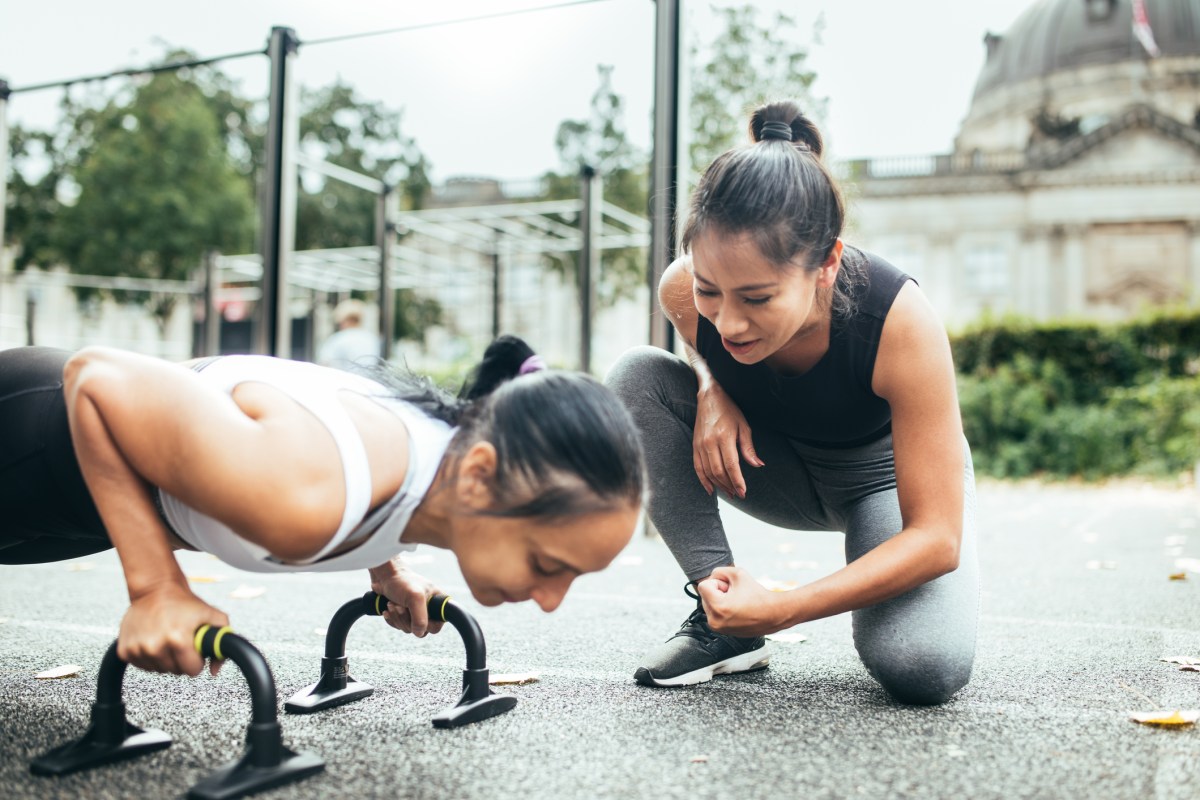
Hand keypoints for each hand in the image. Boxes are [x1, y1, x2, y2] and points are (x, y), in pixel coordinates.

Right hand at [118, 583, 229, 676]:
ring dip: (165, 659)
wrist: (155, 589)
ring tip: (167, 638)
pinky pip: (143, 666)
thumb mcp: (212, 616)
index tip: (195, 650)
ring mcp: (137, 649)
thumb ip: (222, 643)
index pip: (192, 671)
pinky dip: (150, 657)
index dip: (197, 661)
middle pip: (176, 671)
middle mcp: (155, 646)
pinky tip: (154, 640)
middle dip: (182, 660)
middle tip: (181, 641)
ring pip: (159, 670)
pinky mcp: (124, 650)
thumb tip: (215, 670)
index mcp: (178, 639)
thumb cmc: (184, 603)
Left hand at [369, 561, 444, 636]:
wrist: (384, 575)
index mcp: (438, 603)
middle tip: (399, 606)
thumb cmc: (402, 582)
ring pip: (408, 629)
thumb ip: (420, 618)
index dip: (426, 624)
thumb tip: (419, 633)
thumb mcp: (415, 598)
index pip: (437, 625)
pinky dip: (392, 620)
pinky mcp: (403, 613)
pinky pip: (399, 626)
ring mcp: (415, 612)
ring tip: (391, 604)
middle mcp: (429, 608)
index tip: (415, 613)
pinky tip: (387, 610)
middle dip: (406, 619)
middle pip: (420, 629)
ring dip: (397, 618)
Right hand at [692, 381, 762, 498]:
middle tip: (738, 494)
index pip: (731, 465)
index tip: (743, 492)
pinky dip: (704, 480)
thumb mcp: (743, 426)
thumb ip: (749, 448)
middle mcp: (710, 443)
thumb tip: (758, 465)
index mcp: (724, 437)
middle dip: (729, 486)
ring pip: (708, 472)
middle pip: (719, 471)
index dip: (738, 481)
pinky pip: (698, 468)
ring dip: (719, 485)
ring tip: (729, 492)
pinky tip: (711, 489)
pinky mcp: (694, 446)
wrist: (708, 398)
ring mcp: (700, 445)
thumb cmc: (729, 410)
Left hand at [696, 566, 786, 637]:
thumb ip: (720, 571)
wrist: (774, 614)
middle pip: (705, 596)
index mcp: (718, 607)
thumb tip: (711, 577)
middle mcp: (715, 621)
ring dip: (720, 600)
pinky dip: (723, 609)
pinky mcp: (723, 632)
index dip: (717, 582)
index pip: (703, 586)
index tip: (730, 587)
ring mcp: (719, 628)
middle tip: (735, 594)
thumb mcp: (738, 573)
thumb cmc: (758, 594)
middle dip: (718, 592)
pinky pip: (715, 614)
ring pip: (709, 605)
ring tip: (737, 602)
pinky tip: (737, 609)